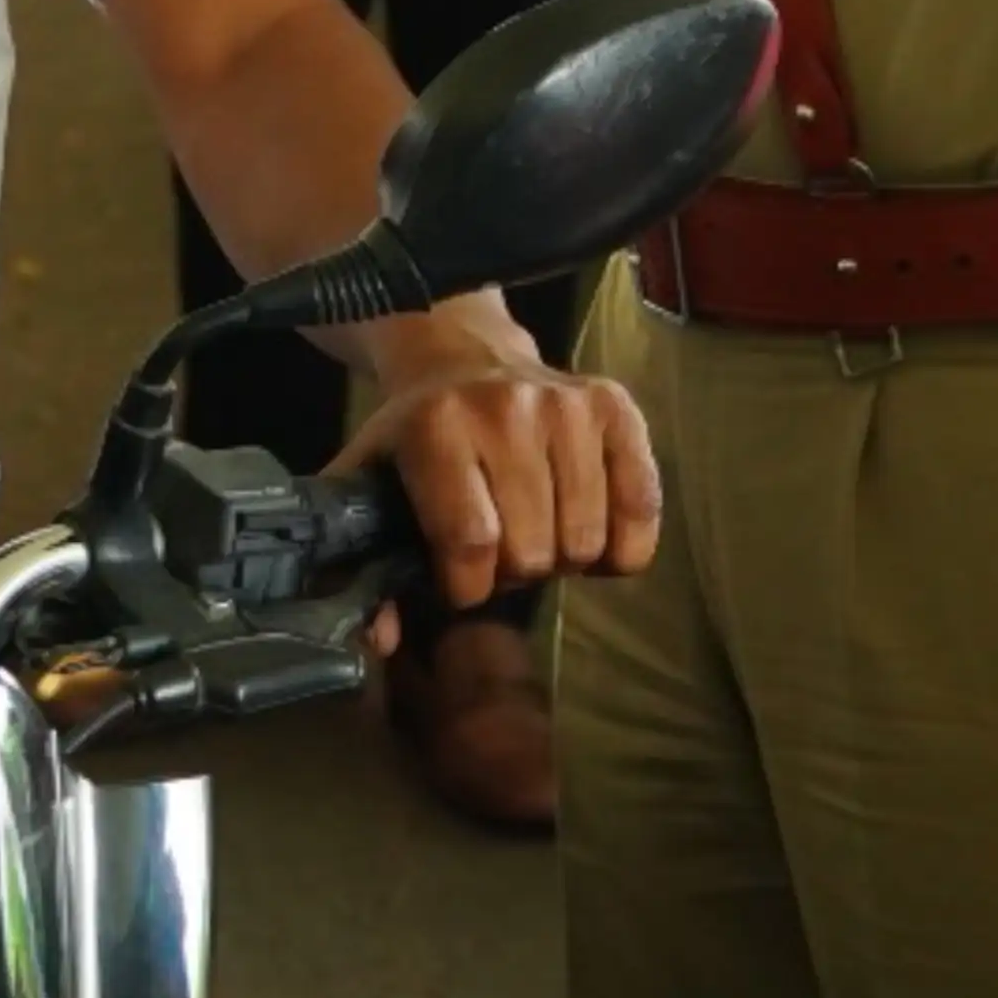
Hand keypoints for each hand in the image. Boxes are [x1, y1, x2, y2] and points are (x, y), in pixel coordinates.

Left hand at [337, 318, 662, 609]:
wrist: (465, 356)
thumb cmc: (415, 434)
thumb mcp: (365, 483)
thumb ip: (356, 561)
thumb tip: (379, 640)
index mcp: (436, 427)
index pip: (470, 541)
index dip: (466, 585)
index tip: (459, 582)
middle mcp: (507, 408)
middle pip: (531, 548)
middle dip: (513, 572)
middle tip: (501, 552)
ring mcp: (568, 405)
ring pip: (585, 538)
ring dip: (563, 558)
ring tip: (540, 533)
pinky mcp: (615, 407)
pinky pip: (641, 506)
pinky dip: (623, 545)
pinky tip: (596, 538)